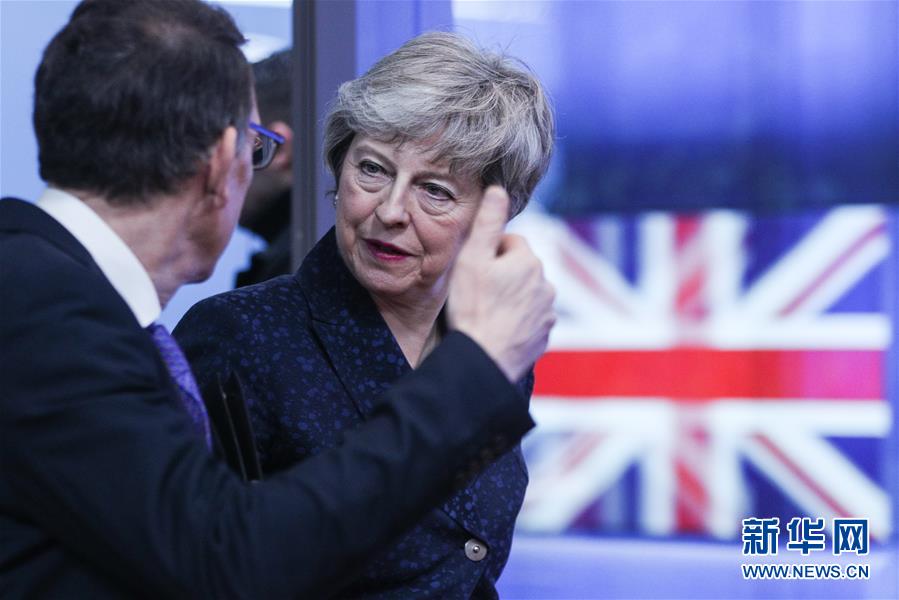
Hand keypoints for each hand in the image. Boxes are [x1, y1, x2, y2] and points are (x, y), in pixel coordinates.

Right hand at [447, 186, 555, 381]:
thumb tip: (498, 188)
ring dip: (510, 297)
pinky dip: (516, 320)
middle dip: (502, 275)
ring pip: (526, 294)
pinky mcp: (544, 335)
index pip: (510, 243)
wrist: (484, 358)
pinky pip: (529, 318)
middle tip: (476, 291)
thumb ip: (487, 222)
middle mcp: (546, 284)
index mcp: (529, 261)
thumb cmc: (473, 308)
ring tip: (486, 312)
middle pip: (519, 268)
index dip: (488, 253)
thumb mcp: (472, 259)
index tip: (473, 270)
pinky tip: (496, 327)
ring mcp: (547, 312)